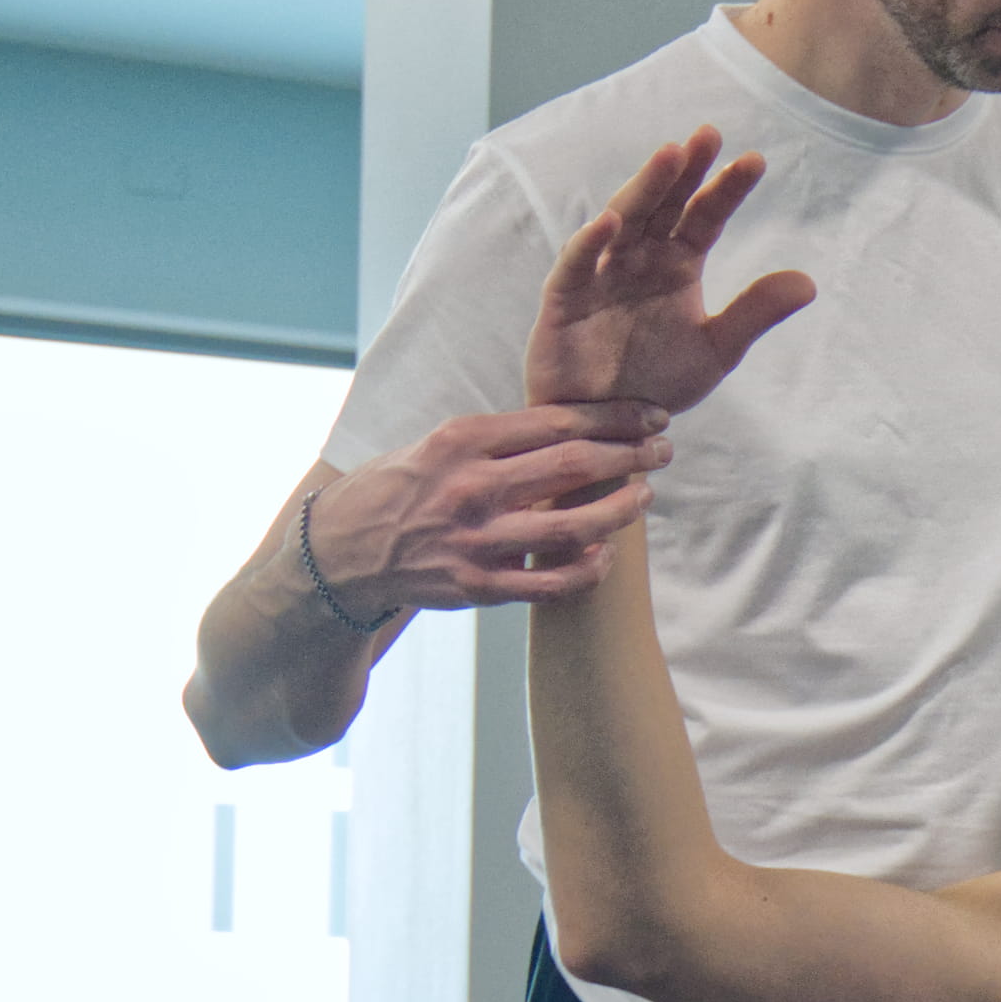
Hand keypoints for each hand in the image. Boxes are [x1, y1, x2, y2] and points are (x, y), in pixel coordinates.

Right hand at [301, 403, 672, 618]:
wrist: (338, 554)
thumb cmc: (394, 491)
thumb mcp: (433, 445)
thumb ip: (494, 441)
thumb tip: (564, 429)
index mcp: (461, 440)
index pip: (556, 421)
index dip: (613, 417)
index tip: (649, 416)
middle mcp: (471, 487)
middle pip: (574, 466)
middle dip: (630, 455)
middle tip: (662, 451)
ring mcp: (477, 540)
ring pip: (573, 526)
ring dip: (620, 511)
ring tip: (644, 497)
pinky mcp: (478, 586)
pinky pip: (551, 582)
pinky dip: (588, 569)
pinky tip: (606, 554)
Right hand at [530, 128, 819, 415]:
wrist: (609, 428)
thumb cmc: (656, 384)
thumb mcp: (716, 350)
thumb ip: (755, 313)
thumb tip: (809, 282)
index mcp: (677, 265)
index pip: (705, 217)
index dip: (726, 190)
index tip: (755, 161)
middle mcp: (639, 259)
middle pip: (665, 205)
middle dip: (685, 171)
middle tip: (709, 134)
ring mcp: (600, 274)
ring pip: (623, 221)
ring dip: (644, 188)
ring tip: (669, 155)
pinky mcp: (564, 300)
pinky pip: (576, 265)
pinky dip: (589, 243)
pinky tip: (608, 222)